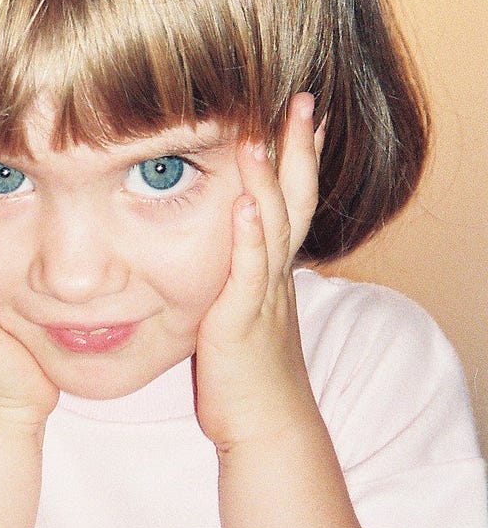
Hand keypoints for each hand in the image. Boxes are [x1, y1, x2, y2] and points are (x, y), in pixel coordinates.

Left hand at [194, 94, 326, 452]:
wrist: (265, 428)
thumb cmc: (246, 372)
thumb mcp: (242, 306)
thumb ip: (236, 270)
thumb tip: (225, 237)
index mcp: (273, 268)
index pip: (293, 198)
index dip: (299, 155)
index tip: (302, 111)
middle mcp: (276, 275)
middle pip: (295, 200)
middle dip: (297, 149)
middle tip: (302, 100)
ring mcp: (264, 297)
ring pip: (272, 228)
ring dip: (267, 181)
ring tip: (260, 135)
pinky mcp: (243, 323)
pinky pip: (249, 274)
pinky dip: (248, 238)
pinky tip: (242, 205)